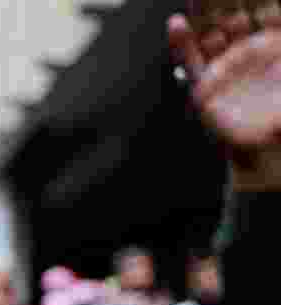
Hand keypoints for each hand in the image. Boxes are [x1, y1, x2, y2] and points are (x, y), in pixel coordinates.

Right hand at [168, 5, 280, 189]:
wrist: (269, 148)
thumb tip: (276, 19)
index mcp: (274, 45)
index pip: (265, 11)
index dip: (258, 2)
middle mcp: (248, 52)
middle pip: (233, 16)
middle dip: (227, 3)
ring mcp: (225, 66)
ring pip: (210, 32)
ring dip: (204, 15)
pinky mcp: (204, 85)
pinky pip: (188, 60)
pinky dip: (180, 43)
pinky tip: (176, 25)